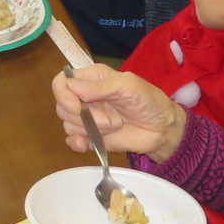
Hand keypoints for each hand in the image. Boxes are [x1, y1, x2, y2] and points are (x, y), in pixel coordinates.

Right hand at [53, 65, 185, 159]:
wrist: (162, 130)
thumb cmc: (148, 101)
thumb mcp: (128, 86)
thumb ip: (100, 86)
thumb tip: (71, 86)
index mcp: (91, 79)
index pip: (62, 82)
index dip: (63, 95)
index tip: (77, 107)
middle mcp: (85, 97)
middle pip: (62, 105)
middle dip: (84, 117)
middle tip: (111, 121)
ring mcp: (87, 118)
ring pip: (68, 123)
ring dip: (90, 129)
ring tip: (115, 127)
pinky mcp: (90, 137)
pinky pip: (71, 140)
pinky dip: (76, 143)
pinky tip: (86, 144)